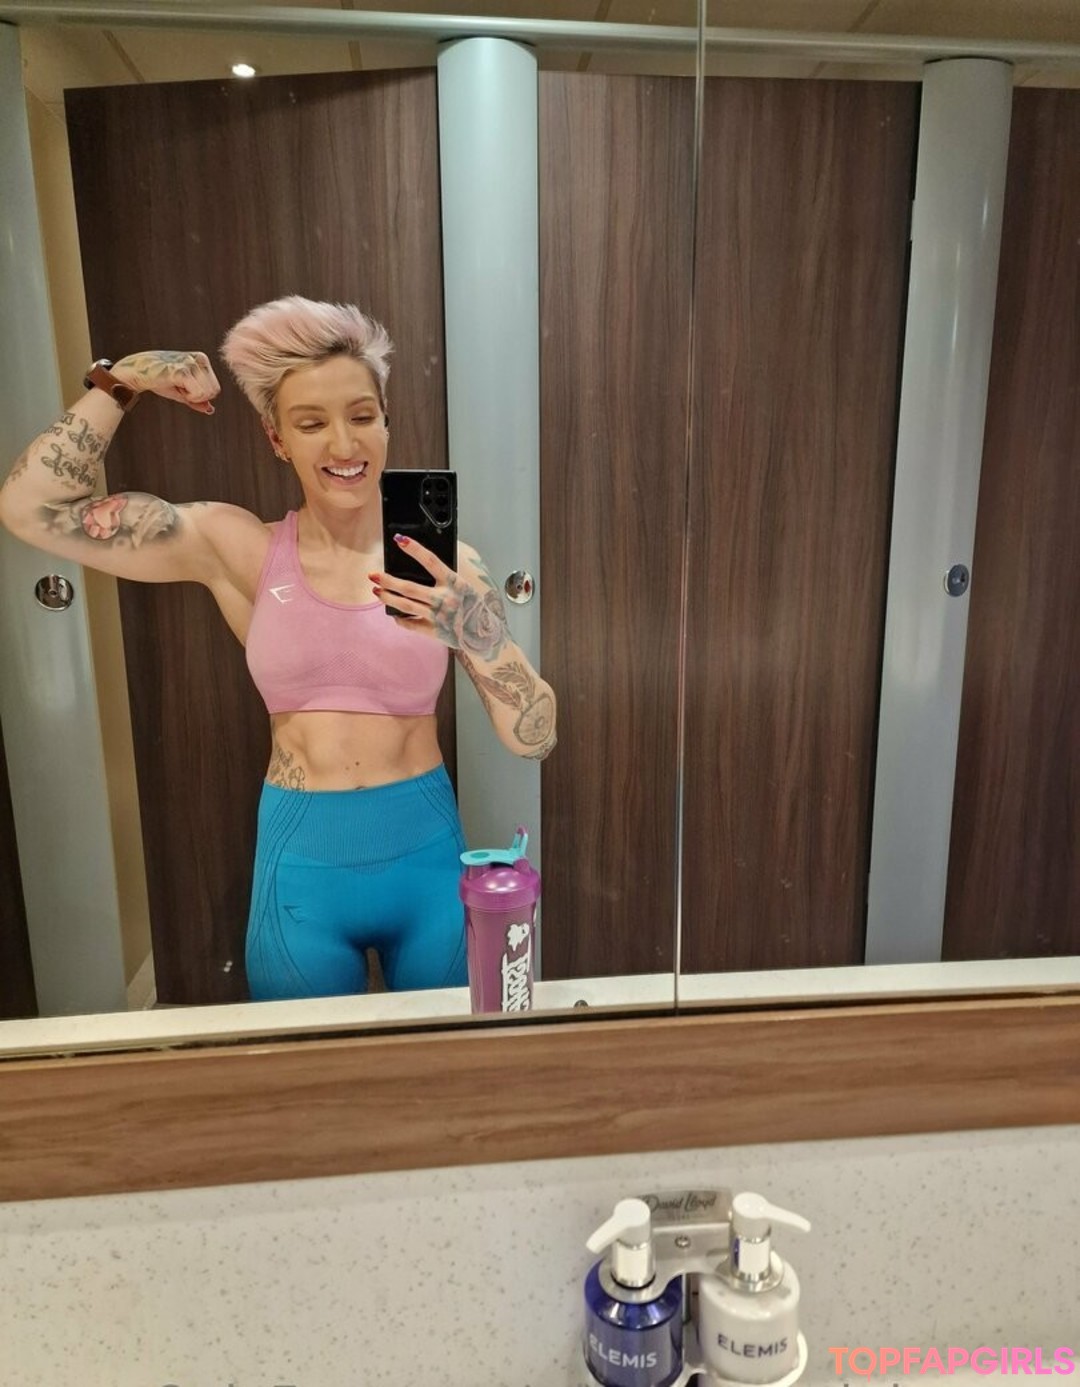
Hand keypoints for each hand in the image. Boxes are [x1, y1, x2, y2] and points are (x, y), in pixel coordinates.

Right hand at [111, 351, 220, 414]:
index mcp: (201, 359)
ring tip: (175, 385)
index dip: (199, 395)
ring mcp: (190, 363)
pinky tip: (174, 386)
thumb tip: (210, 410)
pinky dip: (187, 396)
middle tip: (179, 387)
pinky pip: (197, 393)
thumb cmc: (159, 379)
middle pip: (213, 392)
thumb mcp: (182, 390)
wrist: (137, 372)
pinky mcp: (182, 370)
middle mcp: (198, 358)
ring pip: (206, 393)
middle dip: (197, 396)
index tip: (183, 387)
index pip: (215, 389)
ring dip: (190, 396)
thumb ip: (197, 399)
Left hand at [370, 536, 510, 656]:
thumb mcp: (465, 587)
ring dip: (387, 597)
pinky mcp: (434, 631)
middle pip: (409, 587)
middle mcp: (445, 599)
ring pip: (405, 605)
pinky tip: (394, 613)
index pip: (431, 561)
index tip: (399, 540)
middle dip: (388, 580)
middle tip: (373, 575)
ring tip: (376, 591)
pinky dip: (400, 618)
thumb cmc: (473, 607)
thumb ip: (447, 578)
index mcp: (455, 583)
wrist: (484, 636)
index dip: (414, 549)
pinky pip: (410, 624)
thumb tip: (420, 566)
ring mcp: (438, 616)